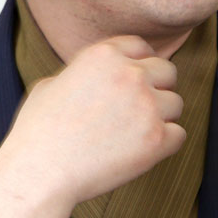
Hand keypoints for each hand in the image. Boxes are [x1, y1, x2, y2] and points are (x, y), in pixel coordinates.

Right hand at [0, 35, 184, 217]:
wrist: (40, 171)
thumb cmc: (38, 131)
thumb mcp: (52, 83)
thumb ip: (82, 72)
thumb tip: (93, 76)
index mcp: (104, 54)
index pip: (141, 46)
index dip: (141, 62)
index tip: (140, 76)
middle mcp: (130, 74)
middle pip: (167, 70)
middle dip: (158, 86)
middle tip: (142, 106)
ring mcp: (147, 105)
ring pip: (176, 103)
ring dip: (162, 116)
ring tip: (137, 131)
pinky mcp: (156, 138)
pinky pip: (179, 134)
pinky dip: (165, 143)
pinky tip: (143, 149)